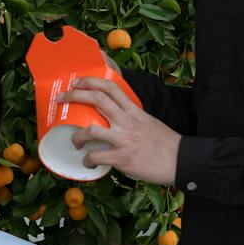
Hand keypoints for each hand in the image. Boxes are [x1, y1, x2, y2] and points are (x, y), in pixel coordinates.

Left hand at [64, 76, 180, 184]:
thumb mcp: (148, 122)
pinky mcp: (123, 158)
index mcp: (134, 111)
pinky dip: (88, 160)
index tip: (77, 82)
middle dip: (75, 96)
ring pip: (91, 130)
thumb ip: (131, 119)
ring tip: (75, 141)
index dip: (91, 81)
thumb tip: (115, 122)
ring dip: (77, 135)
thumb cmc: (165, 144)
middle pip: (97, 99)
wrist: (182, 160)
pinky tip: (88, 163)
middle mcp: (127, 121)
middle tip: (62, 99)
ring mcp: (124, 139)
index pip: (111, 87)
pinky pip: (97, 157)